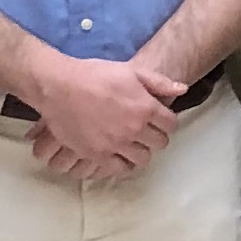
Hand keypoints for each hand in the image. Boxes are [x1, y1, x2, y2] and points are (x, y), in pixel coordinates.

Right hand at [26, 51, 181, 182]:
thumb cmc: (94, 75)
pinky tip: (118, 154)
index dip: (167, 122)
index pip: (171, 124)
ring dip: (140, 151)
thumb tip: (182, 89)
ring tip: (132, 143)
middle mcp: (135, 128)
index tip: (158, 120)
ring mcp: (116, 144)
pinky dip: (122, 163)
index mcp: (145, 107)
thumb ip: (158, 82)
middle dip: (156, 136)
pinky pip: (119, 168)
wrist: (59, 86)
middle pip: (160, 143)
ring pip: (142, 158)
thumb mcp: (130, 71)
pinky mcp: (97, 155)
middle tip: (145, 131)